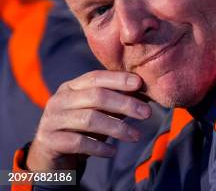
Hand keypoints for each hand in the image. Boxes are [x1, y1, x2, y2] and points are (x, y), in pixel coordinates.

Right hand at [26, 70, 151, 169]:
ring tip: (136, 136)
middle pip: (96, 96)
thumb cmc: (81, 129)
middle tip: (147, 113)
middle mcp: (60, 100)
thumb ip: (117, 101)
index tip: (140, 84)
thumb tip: (146, 94)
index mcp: (72, 87)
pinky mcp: (50, 141)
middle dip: (125, 104)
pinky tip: (113, 151)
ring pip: (89, 119)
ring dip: (117, 128)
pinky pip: (78, 142)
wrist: (51, 156)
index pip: (96, 77)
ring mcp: (52, 120)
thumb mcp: (99, 112)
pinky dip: (99, 147)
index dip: (118, 79)